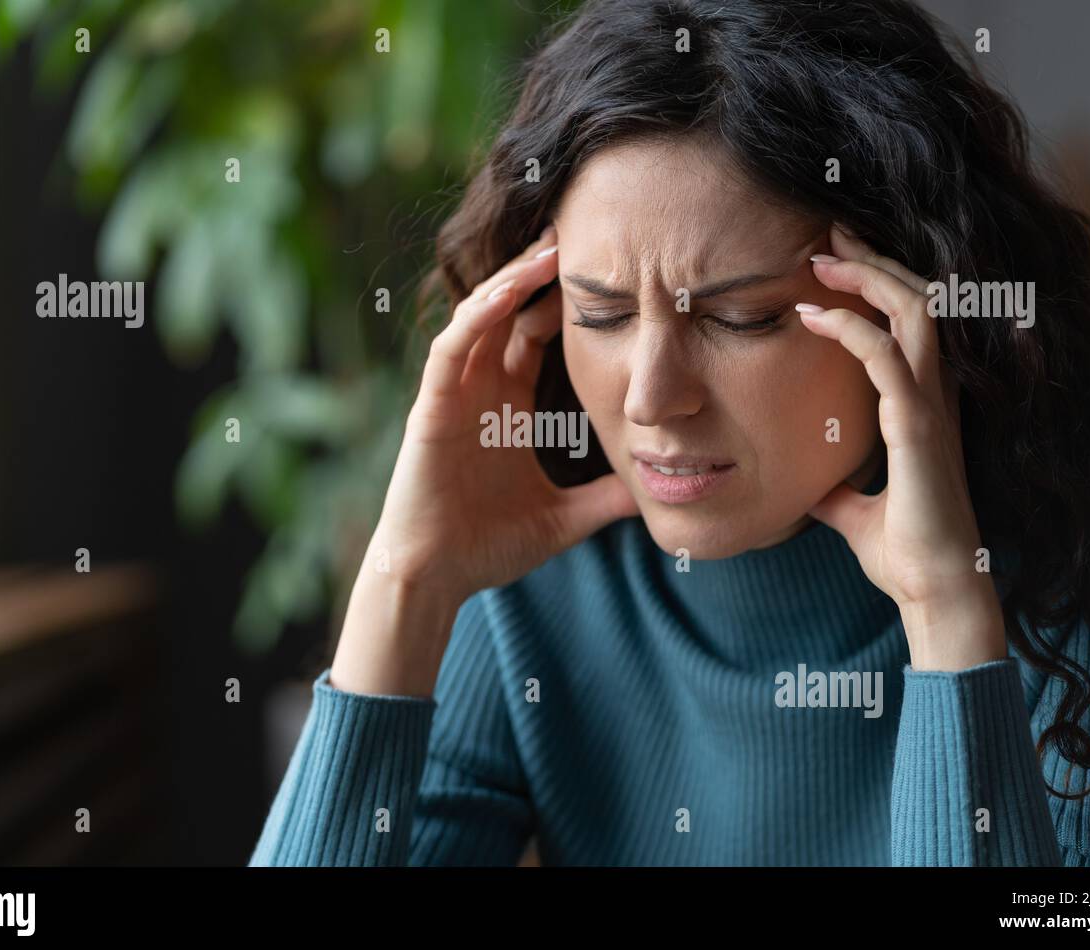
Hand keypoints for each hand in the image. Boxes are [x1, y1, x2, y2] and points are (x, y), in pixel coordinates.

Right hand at [368, 225, 637, 606]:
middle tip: (580, 231)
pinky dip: (475, 316)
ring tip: (549, 247)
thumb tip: (658, 494)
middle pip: (509, 312)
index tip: (611, 273)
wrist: (437, 578)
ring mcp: (453, 395)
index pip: (537, 335)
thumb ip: (607, 500)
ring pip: (479, 317)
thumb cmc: (488, 547)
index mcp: (508, 406)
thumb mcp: (566, 518)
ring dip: (511, 280)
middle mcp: (480, 389)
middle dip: (540, 272)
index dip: (567, 302)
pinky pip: (451, 348)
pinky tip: (505, 292)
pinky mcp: (430, 408)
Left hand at [796, 224, 1006, 670]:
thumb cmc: (904, 553)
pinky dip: (851, 330)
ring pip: (914, 313)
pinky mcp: (919, 429)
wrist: (934, 592)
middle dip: (872, 261)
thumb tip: (809, 486)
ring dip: (867, 278)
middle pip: (917, 301)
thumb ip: (836, 487)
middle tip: (826, 235)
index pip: (907, 325)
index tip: (828, 265)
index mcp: (922, 406)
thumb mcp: (852, 509)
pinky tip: (811, 316)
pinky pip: (888, 359)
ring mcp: (931, 408)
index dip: (875, 286)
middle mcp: (934, 396)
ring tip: (819, 258)